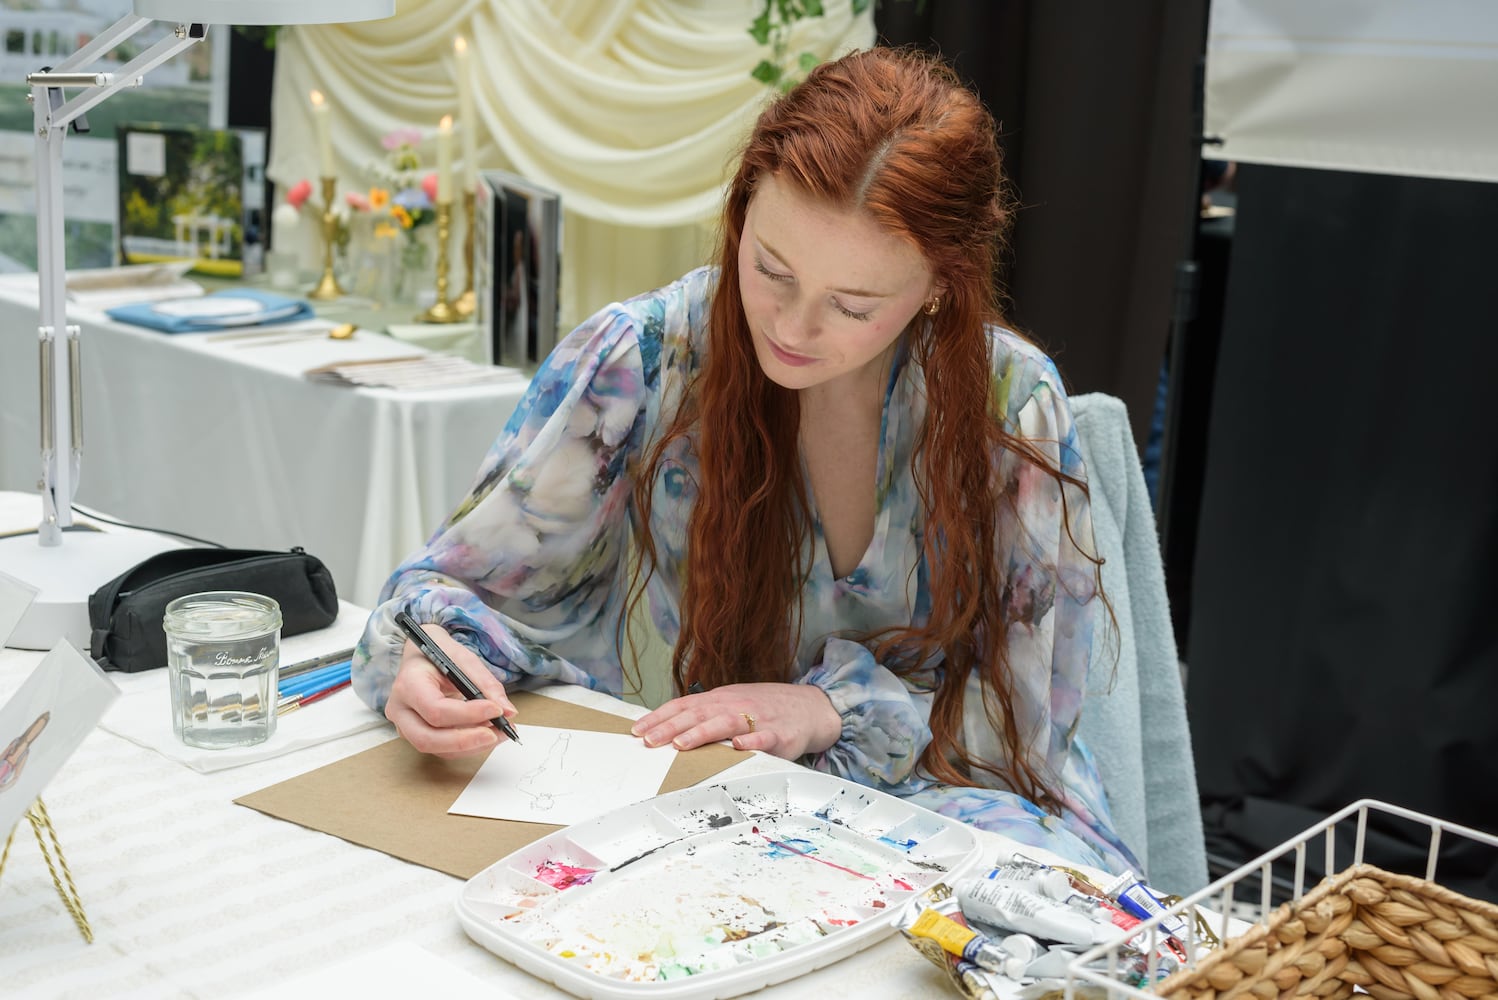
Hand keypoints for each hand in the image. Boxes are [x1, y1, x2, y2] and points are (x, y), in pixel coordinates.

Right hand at [384, 623, 517, 758]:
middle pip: (428, 738)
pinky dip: (467, 746)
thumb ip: (485, 684)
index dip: (468, 714)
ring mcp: (405, 726)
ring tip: (499, 733)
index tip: (496, 710)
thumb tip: (508, 711)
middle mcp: (401, 710)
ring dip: (471, 746)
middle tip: (497, 733)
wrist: (421, 656)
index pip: (435, 709)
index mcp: (408, 684)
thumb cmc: (438, 654)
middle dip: (466, 741)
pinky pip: (442, 749)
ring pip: (436, 749)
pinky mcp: (418, 735)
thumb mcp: (463, 659)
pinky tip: (487, 734)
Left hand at [630, 682, 840, 759]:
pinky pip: (764, 737)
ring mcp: (757, 718)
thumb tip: (666, 727)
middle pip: (698, 715)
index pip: (684, 706)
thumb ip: (704, 714)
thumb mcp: (730, 705)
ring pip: (726, 724)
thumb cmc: (763, 709)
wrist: (809, 707)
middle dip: (671, 727)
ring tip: (681, 744)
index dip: (660, 717)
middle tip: (648, 741)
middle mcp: (734, 705)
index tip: (637, 731)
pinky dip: (752, 741)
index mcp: (720, 699)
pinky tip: (739, 747)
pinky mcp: (780, 734)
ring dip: (702, 733)